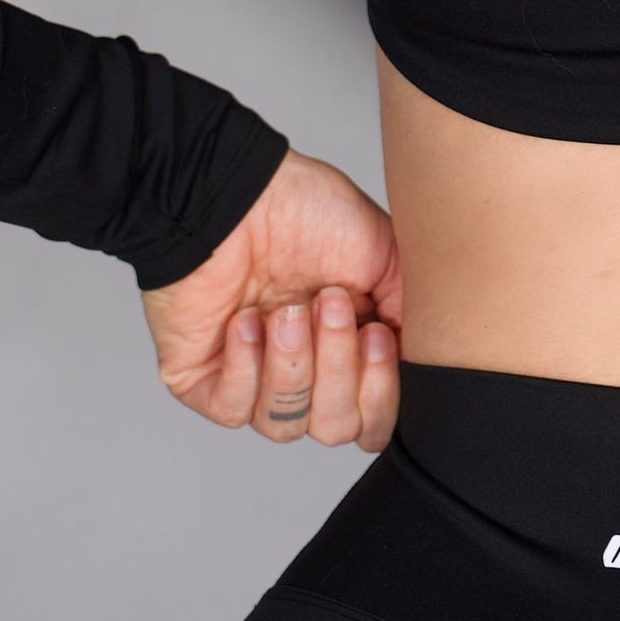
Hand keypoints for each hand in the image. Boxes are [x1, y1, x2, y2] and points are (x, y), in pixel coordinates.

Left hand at [138, 148, 402, 449]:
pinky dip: (246, 365)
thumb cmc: (303, 210)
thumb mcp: (387, 257)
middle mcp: (304, 372)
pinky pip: (233, 410)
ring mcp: (253, 378)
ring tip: (286, 310)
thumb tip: (416, 366)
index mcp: (349, 352)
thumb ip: (411, 318)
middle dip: (337, 368)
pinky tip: (247, 320)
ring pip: (285, 425)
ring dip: (293, 364)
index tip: (376, 334)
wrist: (237, 192)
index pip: (374, 419)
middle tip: (330, 305)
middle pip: (335, 428)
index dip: (381, 391)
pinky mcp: (203, 380)